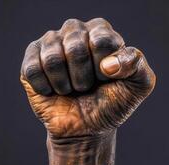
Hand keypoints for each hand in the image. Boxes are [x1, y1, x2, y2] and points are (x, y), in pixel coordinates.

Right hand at [20, 18, 155, 137]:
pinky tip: (52, 90)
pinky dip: (46, 88)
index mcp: (100, 31)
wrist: (85, 129)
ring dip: (65, 85)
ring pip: (53, 59)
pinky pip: (32, 69)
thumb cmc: (111, 103)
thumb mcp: (138, 85)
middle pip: (75, 49)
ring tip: (70, 89)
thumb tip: (108, 64)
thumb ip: (136, 65)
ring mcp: (50, 43)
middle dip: (83, 78)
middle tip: (86, 87)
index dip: (104, 68)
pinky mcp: (30, 59)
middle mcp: (74, 31)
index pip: (101, 40)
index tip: (106, 79)